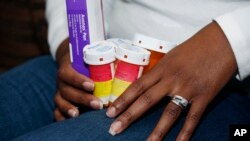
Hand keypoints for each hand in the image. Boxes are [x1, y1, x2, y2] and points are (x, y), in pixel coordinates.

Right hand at [54, 38, 102, 120]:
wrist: (71, 63)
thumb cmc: (84, 60)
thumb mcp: (89, 56)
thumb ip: (101, 59)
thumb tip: (121, 59)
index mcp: (67, 68)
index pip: (68, 74)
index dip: (78, 80)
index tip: (92, 86)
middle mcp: (62, 82)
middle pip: (67, 91)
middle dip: (82, 98)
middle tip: (98, 104)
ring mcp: (60, 93)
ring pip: (60, 102)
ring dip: (70, 109)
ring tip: (79, 116)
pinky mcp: (60, 102)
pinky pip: (56, 112)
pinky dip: (61, 118)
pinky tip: (70, 122)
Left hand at [106, 22, 236, 139]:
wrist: (220, 42)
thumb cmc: (194, 47)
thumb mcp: (171, 55)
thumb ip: (159, 71)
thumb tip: (148, 82)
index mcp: (161, 68)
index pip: (137, 87)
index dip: (122, 100)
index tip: (110, 112)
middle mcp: (171, 80)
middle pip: (146, 100)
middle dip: (129, 116)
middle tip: (114, 129)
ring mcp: (188, 89)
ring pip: (169, 113)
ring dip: (157, 131)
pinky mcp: (204, 96)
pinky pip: (193, 117)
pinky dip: (186, 132)